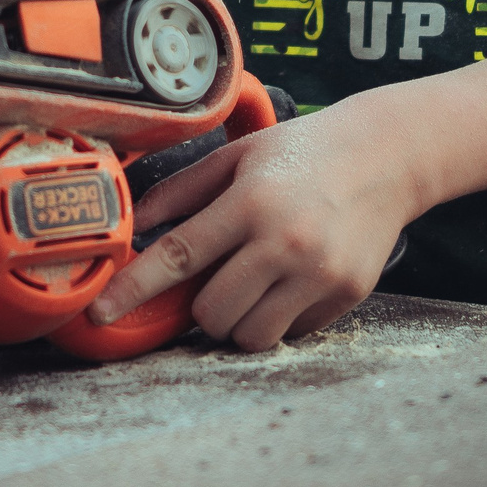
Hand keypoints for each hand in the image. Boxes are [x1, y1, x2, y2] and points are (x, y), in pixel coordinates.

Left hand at [86, 98, 423, 351]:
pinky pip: (291, 332)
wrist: (387, 156)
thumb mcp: (237, 154)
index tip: (100, 313)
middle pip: (212, 312)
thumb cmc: (303, 152)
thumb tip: (134, 224)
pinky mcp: (345, 295)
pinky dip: (279, 317)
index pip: (178, 257)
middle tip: (216, 278)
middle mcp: (285, 242)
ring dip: (238, 319)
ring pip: (250, 335)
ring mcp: (319, 274)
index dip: (134, 289)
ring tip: (252, 282)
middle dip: (201, 306)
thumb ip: (181, 190)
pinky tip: (290, 280)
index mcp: (250, 203)